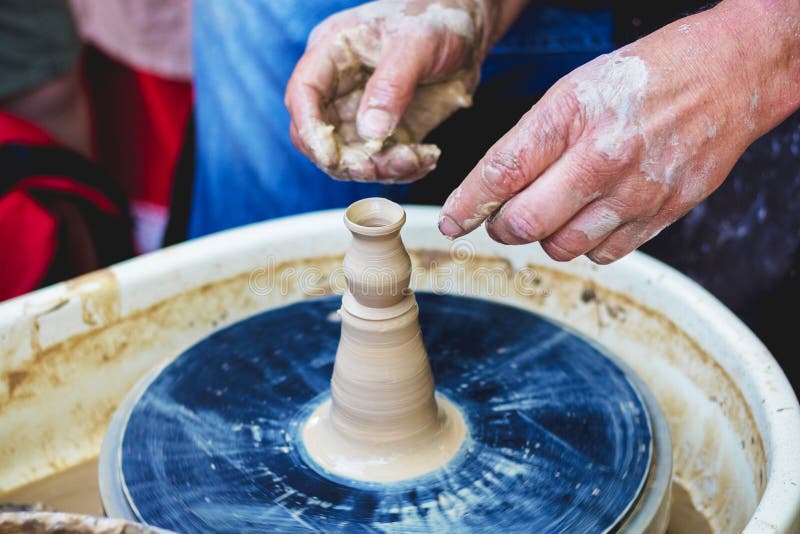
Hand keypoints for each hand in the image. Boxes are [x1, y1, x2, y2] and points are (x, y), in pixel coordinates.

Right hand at [285, 0, 520, 182]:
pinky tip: (427, 157)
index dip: (310, 130)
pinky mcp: (387, 132)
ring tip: (418, 158)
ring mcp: (361, 113)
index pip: (303, 95)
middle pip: (320, 136)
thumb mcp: (417, 43)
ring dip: (381, 169)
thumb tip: (370, 132)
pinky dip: (402, 169)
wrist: (470, 28)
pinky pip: (382, 163)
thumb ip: (391, 85)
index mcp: (332, 54)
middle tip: (382, 166)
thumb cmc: (437, 18)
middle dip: (347, 160)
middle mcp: (339, 87)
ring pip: (351, 157)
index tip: (331, 157)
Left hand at [438, 0, 799, 262]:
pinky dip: (585, 244)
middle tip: (500, 219)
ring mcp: (635, 190)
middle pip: (524, 223)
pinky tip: (591, 217)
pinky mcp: (662, 213)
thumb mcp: (573, 91)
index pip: (501, 173)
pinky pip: (602, 255)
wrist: (726, 76)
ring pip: (560, 247)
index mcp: (571, 115)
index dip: (466, 206)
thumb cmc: (642, 79)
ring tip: (553, 210)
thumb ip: (530, 142)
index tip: (451, 223)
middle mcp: (602, 156)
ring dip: (544, 237)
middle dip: (500, 227)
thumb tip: (492, 192)